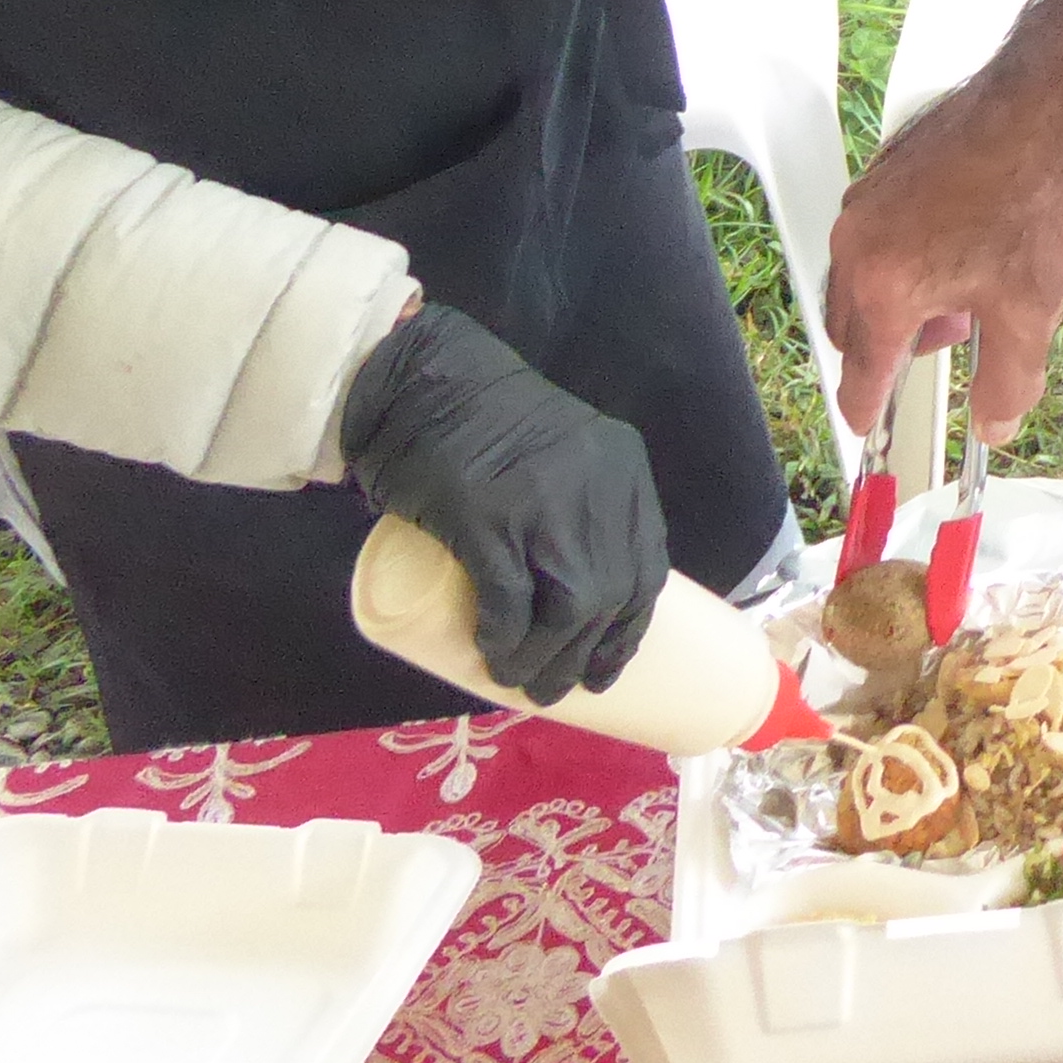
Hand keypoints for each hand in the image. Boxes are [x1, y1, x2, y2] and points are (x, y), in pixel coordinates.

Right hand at [341, 304, 668, 703]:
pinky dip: (505, 637)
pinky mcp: (488, 516)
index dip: (630, 627)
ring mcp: (544, 500)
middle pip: (611, 595)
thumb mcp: (561, 454)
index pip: (646, 566)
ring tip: (520, 681)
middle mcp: (597, 486)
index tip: (611, 663)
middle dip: (588, 655)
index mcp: (623, 469)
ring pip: (570, 606)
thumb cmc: (481, 422)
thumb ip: (580, 502)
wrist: (416, 376)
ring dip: (547, 657)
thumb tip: (578, 592)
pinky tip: (493, 655)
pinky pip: (510, 599)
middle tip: (554, 687)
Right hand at [825, 61, 1062, 447]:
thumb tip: (995, 424)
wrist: (1033, 112)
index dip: (867, 409)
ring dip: (896, 303)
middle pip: (851, 330)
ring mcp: (860, 206)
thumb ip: (1007, 382)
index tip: (869, 425)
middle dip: (892, 348)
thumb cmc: (1027, 203)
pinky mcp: (875, 177)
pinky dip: (896, 261)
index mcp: (883, 288)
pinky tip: (955, 246)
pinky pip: (868, 241)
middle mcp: (855, 246)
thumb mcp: (1028, 312)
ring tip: (963, 288)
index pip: (860, 373)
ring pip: (857, 282)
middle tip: (953, 337)